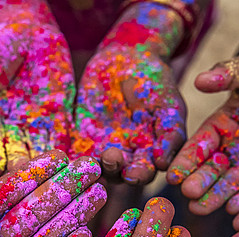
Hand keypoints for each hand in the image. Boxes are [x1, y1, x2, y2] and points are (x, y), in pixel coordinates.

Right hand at [0, 3, 73, 177]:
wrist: (30, 34)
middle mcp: (8, 127)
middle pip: (14, 150)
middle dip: (18, 166)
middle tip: (24, 178)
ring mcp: (34, 125)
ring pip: (38, 149)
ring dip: (43, 164)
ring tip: (49, 177)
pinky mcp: (57, 119)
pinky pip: (62, 137)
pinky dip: (67, 151)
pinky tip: (73, 164)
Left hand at [72, 7, 185, 183]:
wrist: (125, 59)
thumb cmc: (153, 83)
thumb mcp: (168, 105)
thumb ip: (170, 133)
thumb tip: (164, 164)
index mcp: (147, 154)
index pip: (143, 173)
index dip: (139, 175)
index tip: (134, 174)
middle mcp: (123, 156)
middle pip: (117, 175)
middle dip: (115, 172)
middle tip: (113, 160)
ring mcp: (99, 148)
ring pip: (94, 166)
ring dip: (93, 166)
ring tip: (97, 154)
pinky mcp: (78, 138)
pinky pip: (72, 153)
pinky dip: (68, 158)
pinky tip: (67, 156)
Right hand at [167, 53, 238, 214]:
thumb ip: (227, 75)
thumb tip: (199, 79)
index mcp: (218, 127)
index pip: (197, 146)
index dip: (185, 160)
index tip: (172, 174)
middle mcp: (230, 150)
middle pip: (210, 171)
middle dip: (199, 183)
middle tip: (189, 194)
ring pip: (230, 185)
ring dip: (217, 197)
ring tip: (202, 207)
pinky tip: (236, 210)